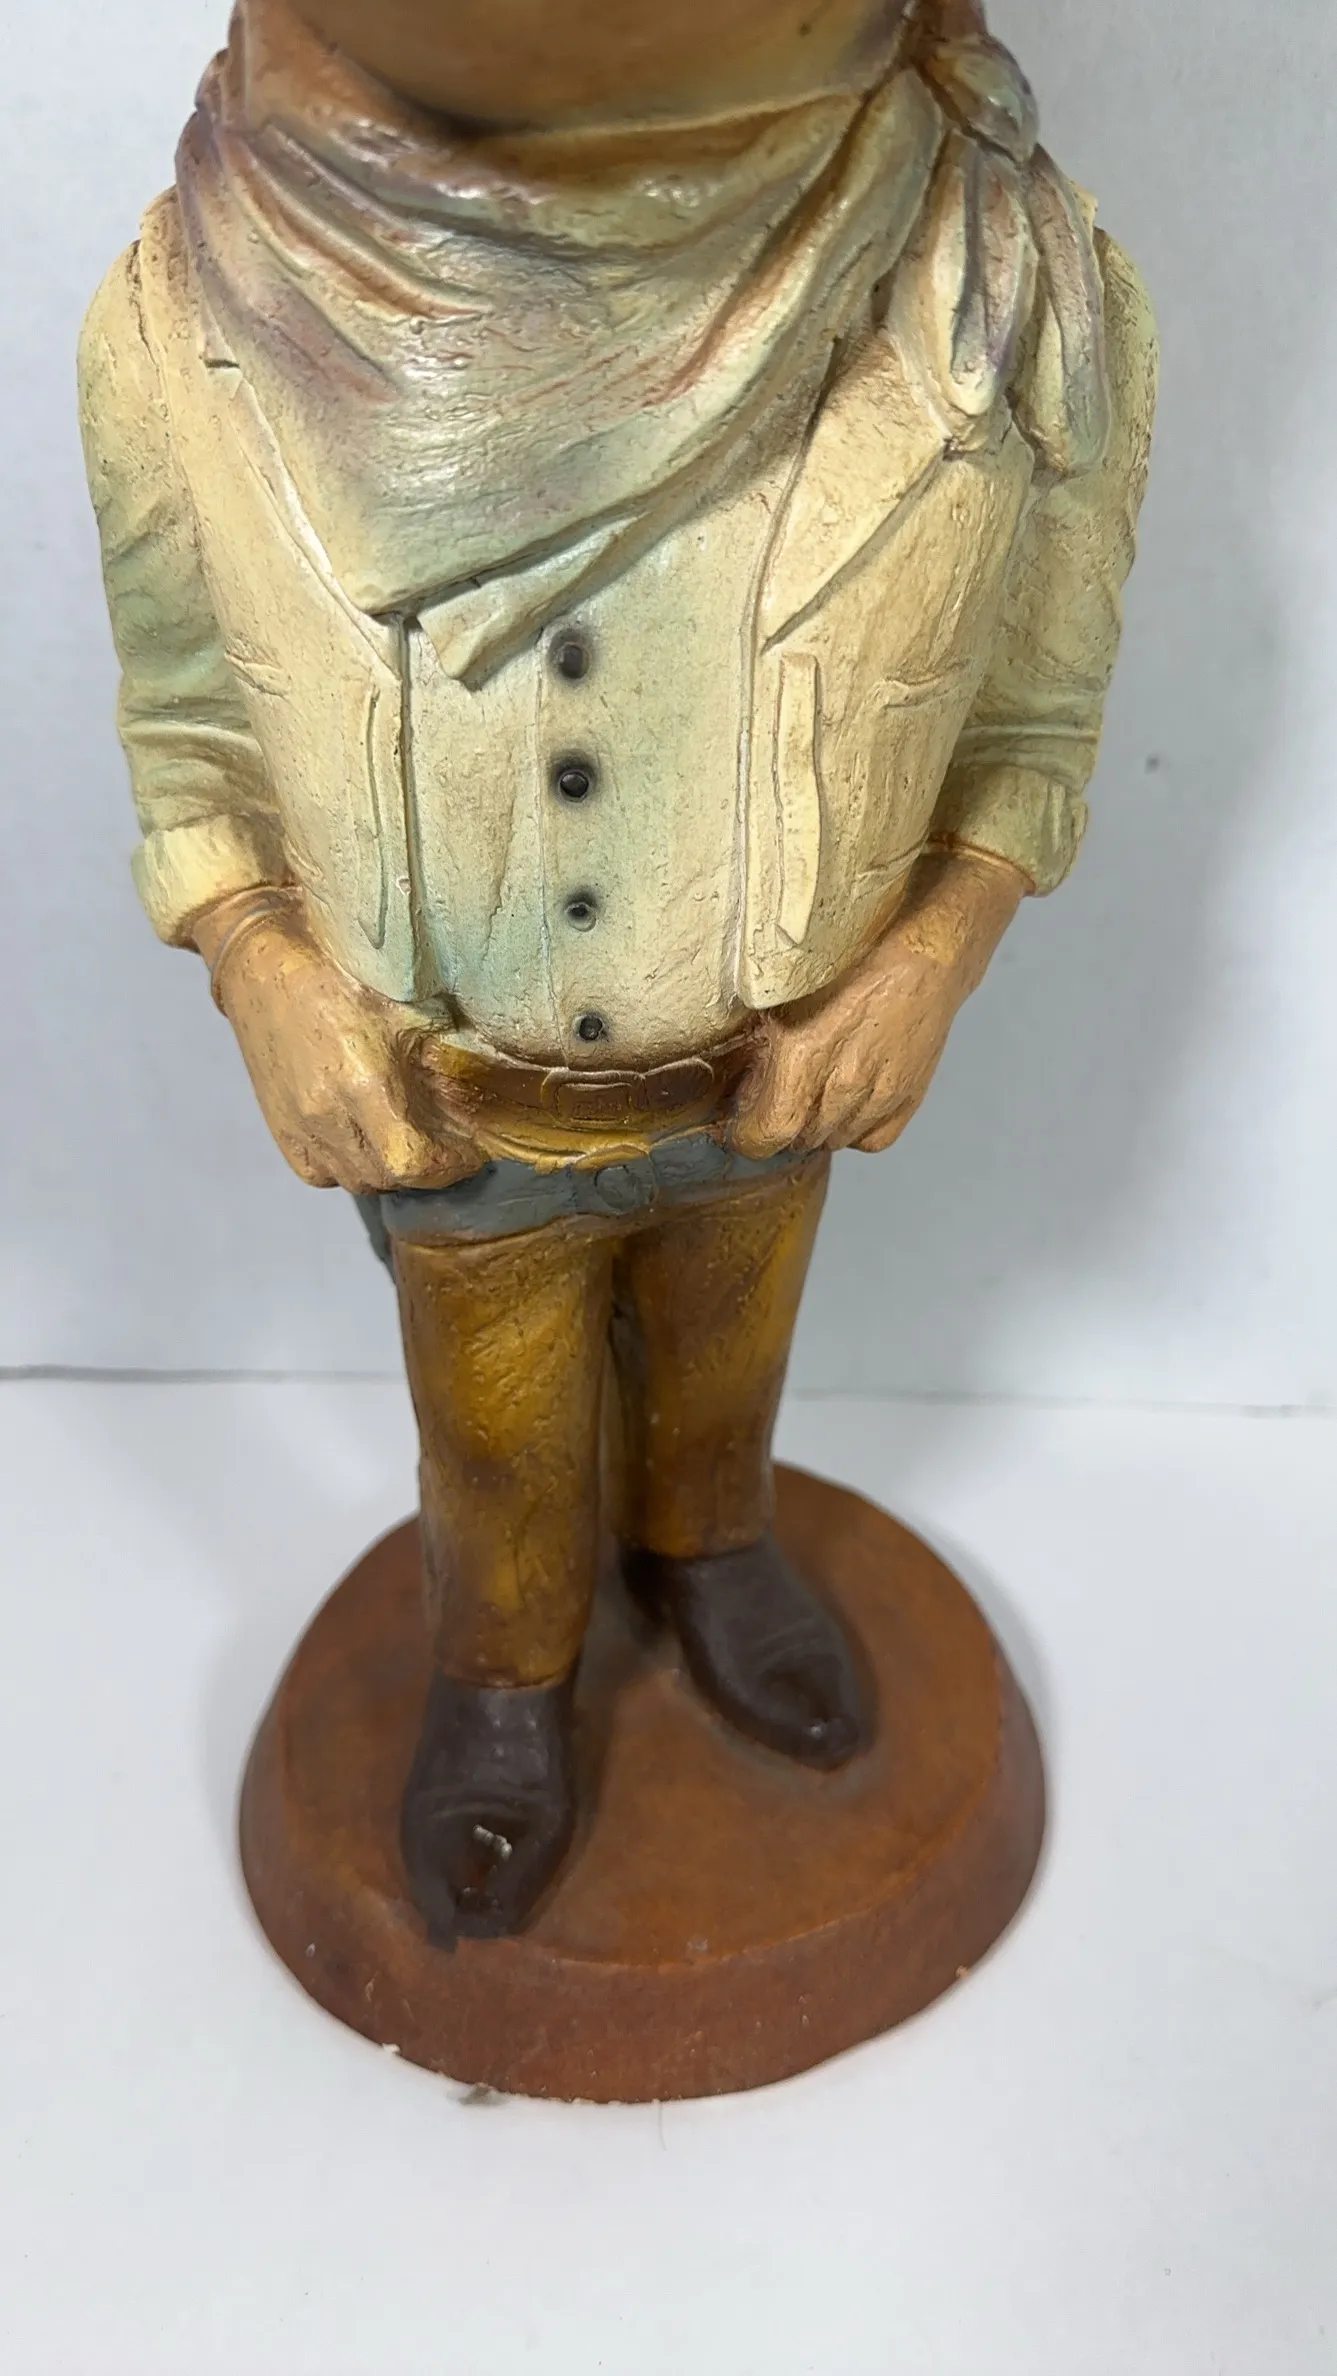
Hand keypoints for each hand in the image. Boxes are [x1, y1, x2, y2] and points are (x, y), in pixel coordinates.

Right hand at [193, 889, 483, 1193]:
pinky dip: (352, 1166)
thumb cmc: (344, 972)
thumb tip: (483, 1099)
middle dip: (427, 1168)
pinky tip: (365, 1137)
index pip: (413, 1163)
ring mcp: (298, 1129)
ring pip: (358, 1180)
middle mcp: (326, 1117)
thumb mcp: (408, 1008)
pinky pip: (323, 1174)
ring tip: (410, 1136)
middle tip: (448, 1141)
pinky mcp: (280, 1132)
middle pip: (389, 1178)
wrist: (262, 965)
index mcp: (361, 1084)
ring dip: (391, 1169)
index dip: (449, 1165)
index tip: (470, 1149)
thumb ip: (444, 1060)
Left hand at [731, 848, 1027, 1158]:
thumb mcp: (785, 991)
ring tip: (812, 1092)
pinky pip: (871, 1140)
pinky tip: (848, 1102)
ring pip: (832, 1141)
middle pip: (798, 1140)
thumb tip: (735, 1077)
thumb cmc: (851, 958)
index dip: (746, 1136)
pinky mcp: (908, 1100)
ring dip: (816, 1126)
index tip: (739, 1124)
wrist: (926, 954)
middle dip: (780, 1125)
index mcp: (804, 1058)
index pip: (766, 1136)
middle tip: (775, 1096)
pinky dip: (853, 1130)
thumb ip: (760, 1042)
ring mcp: (880, 1098)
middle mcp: (843, 1087)